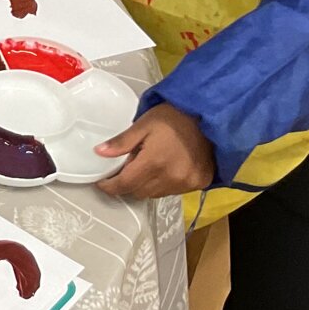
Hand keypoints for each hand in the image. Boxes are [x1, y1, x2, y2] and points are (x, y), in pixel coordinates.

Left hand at [95, 104, 215, 199]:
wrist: (209, 115)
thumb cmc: (174, 116)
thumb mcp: (143, 124)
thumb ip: (121, 142)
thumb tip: (99, 153)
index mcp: (154, 163)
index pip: (124, 185)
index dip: (109, 186)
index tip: (102, 182)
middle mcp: (171, 178)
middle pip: (138, 192)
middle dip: (128, 183)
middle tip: (128, 167)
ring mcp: (187, 183)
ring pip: (155, 194)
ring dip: (146, 185)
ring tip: (149, 165)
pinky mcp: (199, 183)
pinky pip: (173, 191)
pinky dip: (165, 184)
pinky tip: (166, 169)